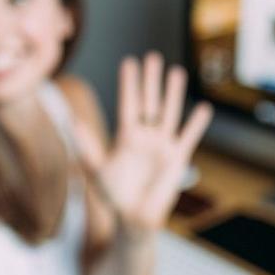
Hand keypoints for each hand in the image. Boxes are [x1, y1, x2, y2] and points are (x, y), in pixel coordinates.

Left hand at [74, 51, 211, 234]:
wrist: (134, 218)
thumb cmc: (113, 195)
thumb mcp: (96, 169)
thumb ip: (86, 144)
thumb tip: (71, 121)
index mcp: (126, 136)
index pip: (128, 104)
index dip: (128, 84)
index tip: (129, 62)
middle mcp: (146, 136)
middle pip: (150, 102)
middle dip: (151, 81)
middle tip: (153, 56)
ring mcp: (162, 145)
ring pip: (169, 113)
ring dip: (173, 94)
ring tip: (176, 71)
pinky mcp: (177, 158)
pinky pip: (188, 137)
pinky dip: (196, 124)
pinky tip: (203, 107)